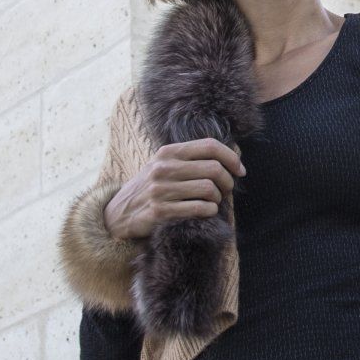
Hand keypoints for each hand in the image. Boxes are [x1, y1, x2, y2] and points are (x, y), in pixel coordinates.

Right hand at [104, 138, 243, 241]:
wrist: (119, 213)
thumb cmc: (151, 188)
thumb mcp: (164, 166)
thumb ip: (190, 159)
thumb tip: (231, 156)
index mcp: (168, 152)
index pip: (210, 146)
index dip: (231, 157)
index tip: (240, 170)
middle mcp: (163, 168)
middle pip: (213, 168)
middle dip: (227, 182)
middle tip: (226, 191)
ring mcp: (160, 190)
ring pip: (208, 189)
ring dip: (218, 199)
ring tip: (213, 202)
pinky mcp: (159, 211)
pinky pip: (198, 208)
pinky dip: (209, 211)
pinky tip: (207, 212)